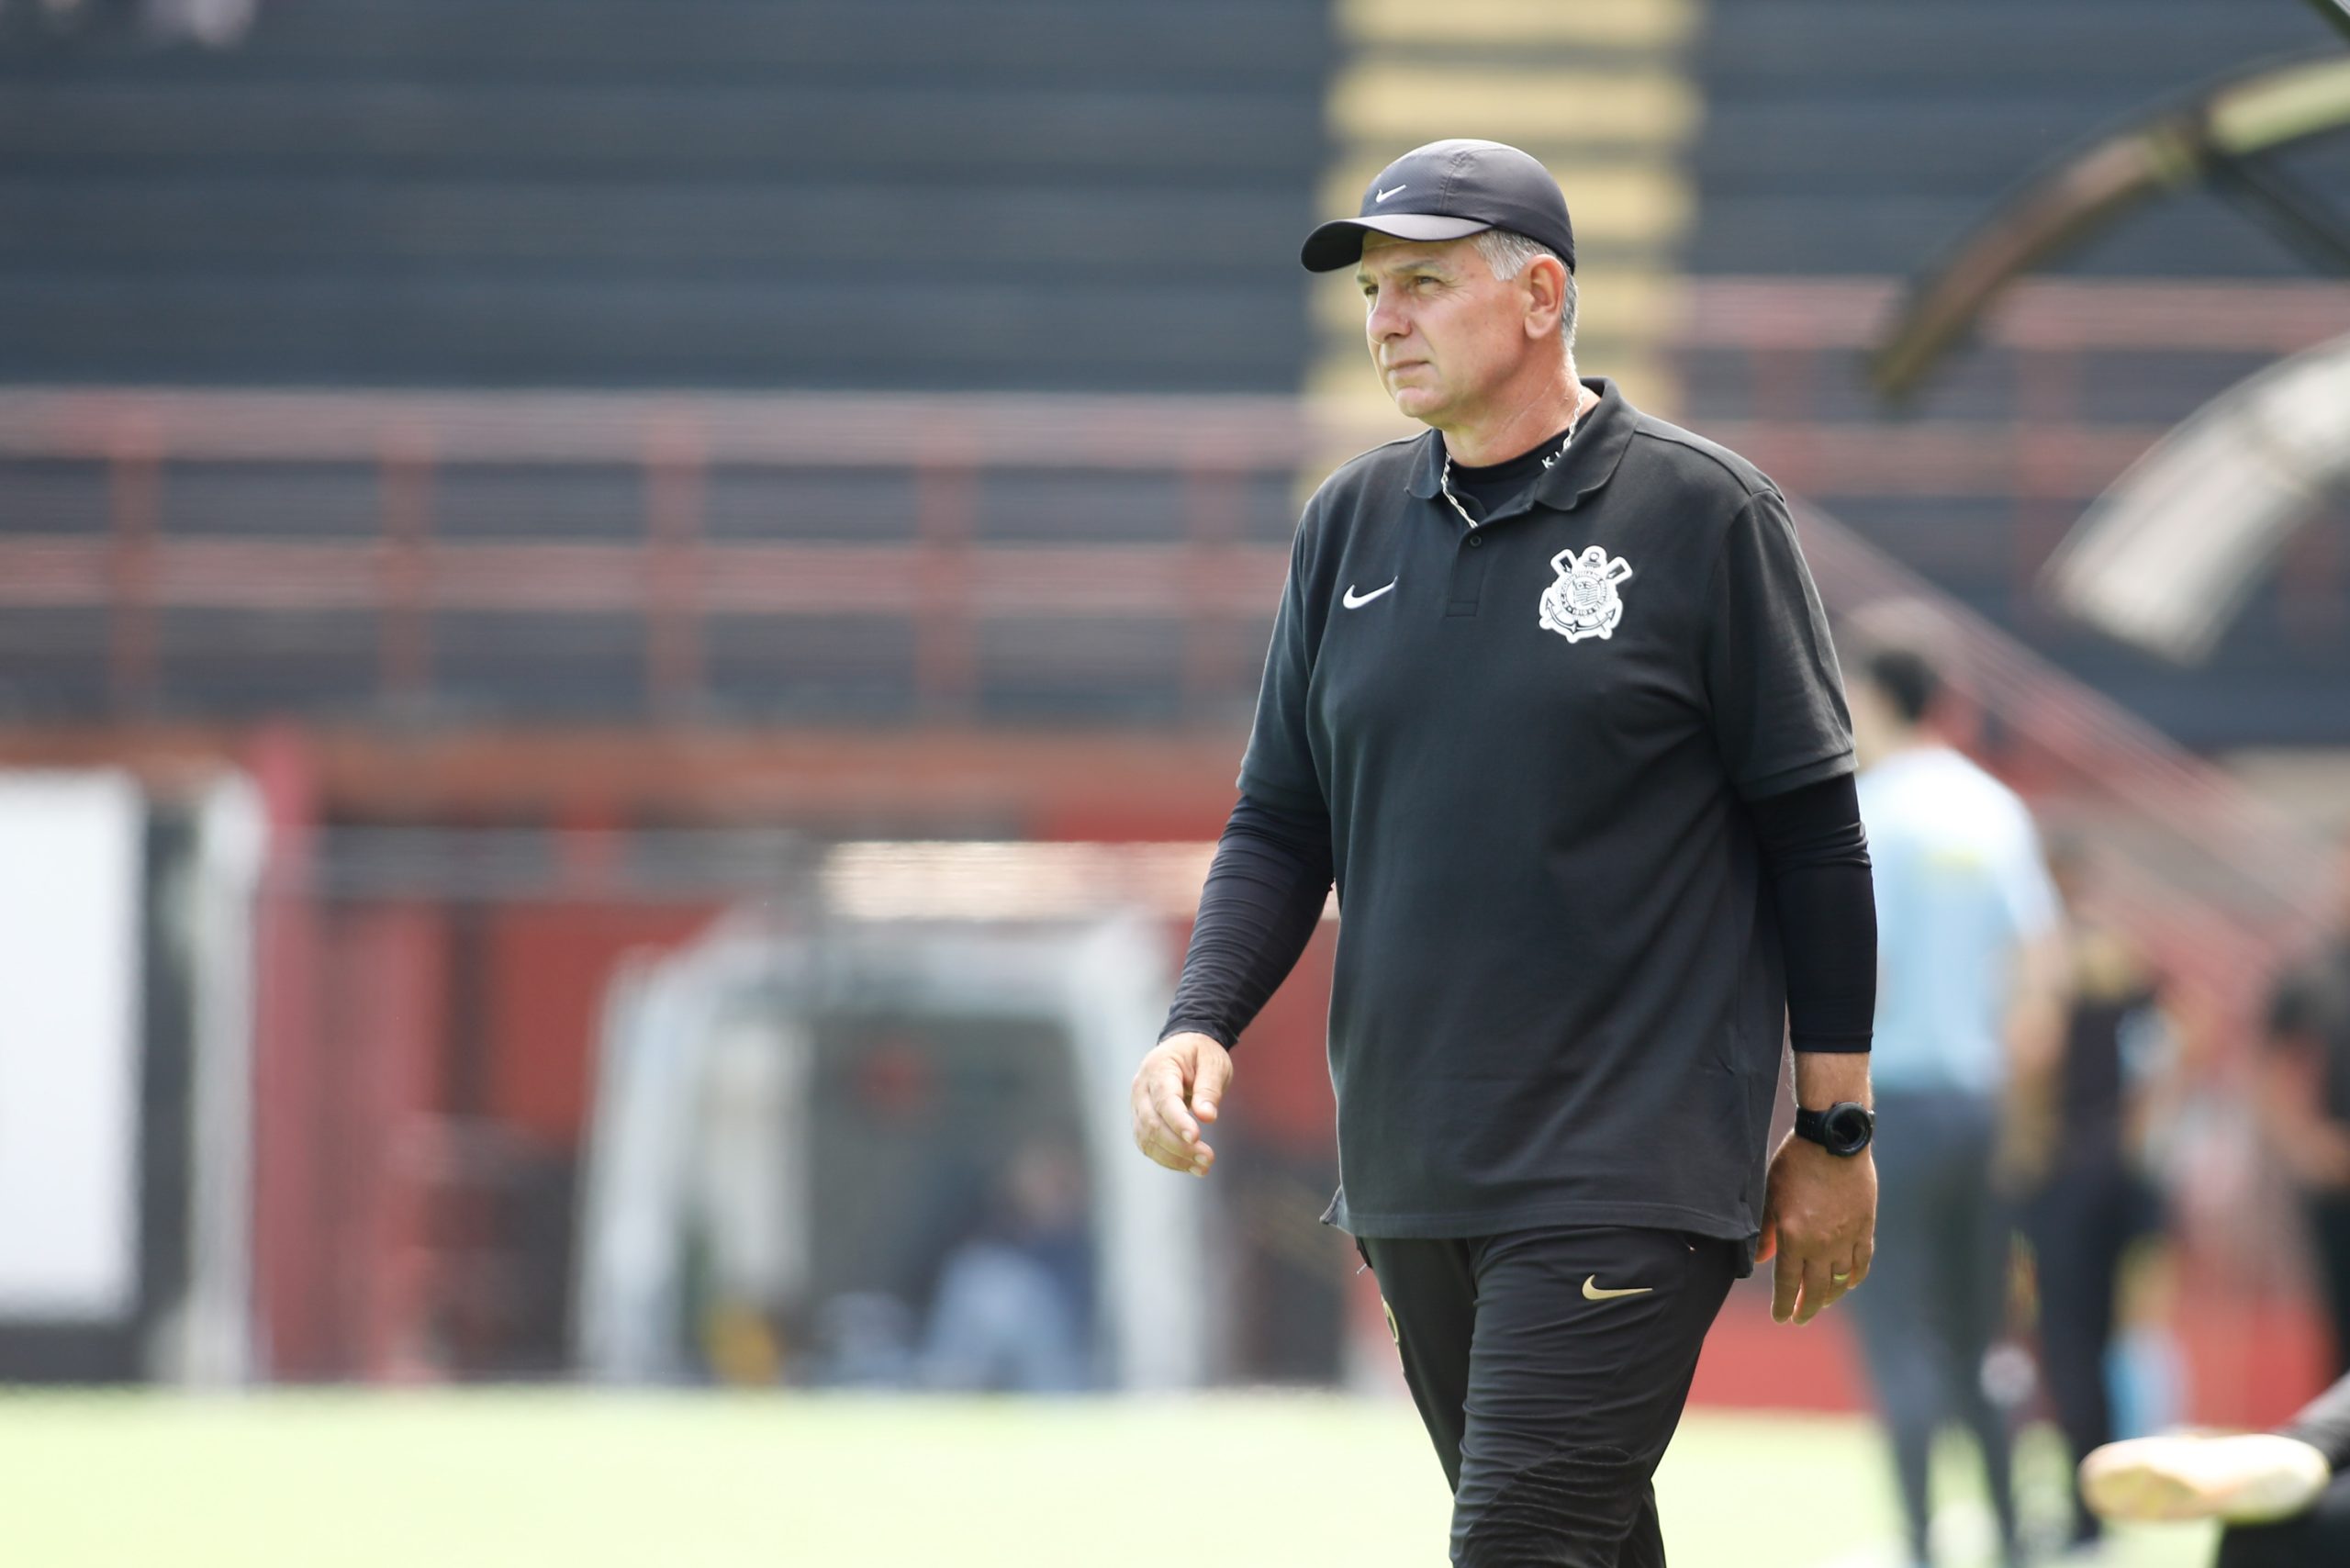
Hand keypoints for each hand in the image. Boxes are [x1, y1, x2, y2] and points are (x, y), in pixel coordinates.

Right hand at [1130, 1031, 1233, 1177]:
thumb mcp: (1214, 1063)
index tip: (1196, 1138)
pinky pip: (1148, 1145)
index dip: (1178, 1120)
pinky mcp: (1141, 1120)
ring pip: (1147, 1139)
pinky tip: (1190, 1166)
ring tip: (1203, 1167)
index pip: (1163, 1098)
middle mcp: (1141, 1087)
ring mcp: (1137, 1105)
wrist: (1184, 1049)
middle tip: (1208, 1159)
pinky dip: (1168, 1159)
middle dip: (1179, 1146)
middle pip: (1152, 1123)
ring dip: (1174, 1158)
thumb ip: (1209, 1088)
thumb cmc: (1201, 1054)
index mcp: (1158, 1067)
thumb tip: (1207, 1117)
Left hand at [1755, 1131, 1875, 1324]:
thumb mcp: (1770, 1195)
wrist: (1834, 1139)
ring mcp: (1847, 1238)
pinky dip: (1855, 1276)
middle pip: (1815, 1289)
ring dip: (1831, 1296)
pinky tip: (1849, 1283)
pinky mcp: (1865, 1227)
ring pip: (1841, 1280)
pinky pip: (1862, 1262)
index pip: (1787, 1283)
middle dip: (1806, 1308)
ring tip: (1821, 1303)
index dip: (1783, 1304)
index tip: (1780, 1318)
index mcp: (1793, 1237)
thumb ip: (1766, 1232)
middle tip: (1799, 1318)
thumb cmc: (1795, 1163)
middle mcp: (1822, 1244)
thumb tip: (1761, 1261)